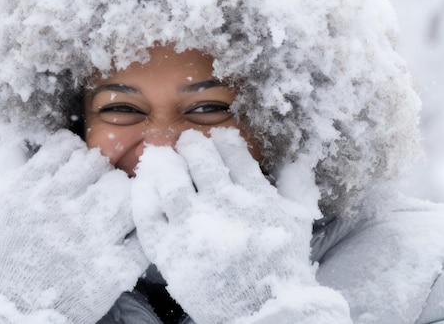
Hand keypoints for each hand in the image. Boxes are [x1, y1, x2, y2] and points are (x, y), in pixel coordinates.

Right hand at [0, 130, 148, 323]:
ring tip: (114, 209)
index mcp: (28, 190)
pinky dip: (140, 232)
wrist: (15, 311)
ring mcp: (86, 237)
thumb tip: (14, 135)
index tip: (75, 169)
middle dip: (99, 174)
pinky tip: (129, 234)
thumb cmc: (10, 255)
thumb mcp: (0, 206)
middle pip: (98, 163)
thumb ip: (11, 166)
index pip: (66, 145)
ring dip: (122, 196)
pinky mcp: (111, 267)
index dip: (74, 154)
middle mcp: (56, 207)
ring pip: (124, 191)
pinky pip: (141, 235)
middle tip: (98, 190)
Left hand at [131, 128, 347, 322]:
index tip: (218, 137)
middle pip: (202, 162)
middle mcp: (225, 207)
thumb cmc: (282, 265)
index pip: (236, 154)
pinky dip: (143, 193)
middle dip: (193, 146)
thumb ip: (298, 183)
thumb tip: (301, 153)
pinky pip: (149, 215)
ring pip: (172, 183)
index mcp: (257, 197)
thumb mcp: (300, 219)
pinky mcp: (171, 252)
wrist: (263, 311)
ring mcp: (195, 229)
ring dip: (166, 163)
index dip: (224, 140)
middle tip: (188, 142)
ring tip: (163, 156)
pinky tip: (143, 181)